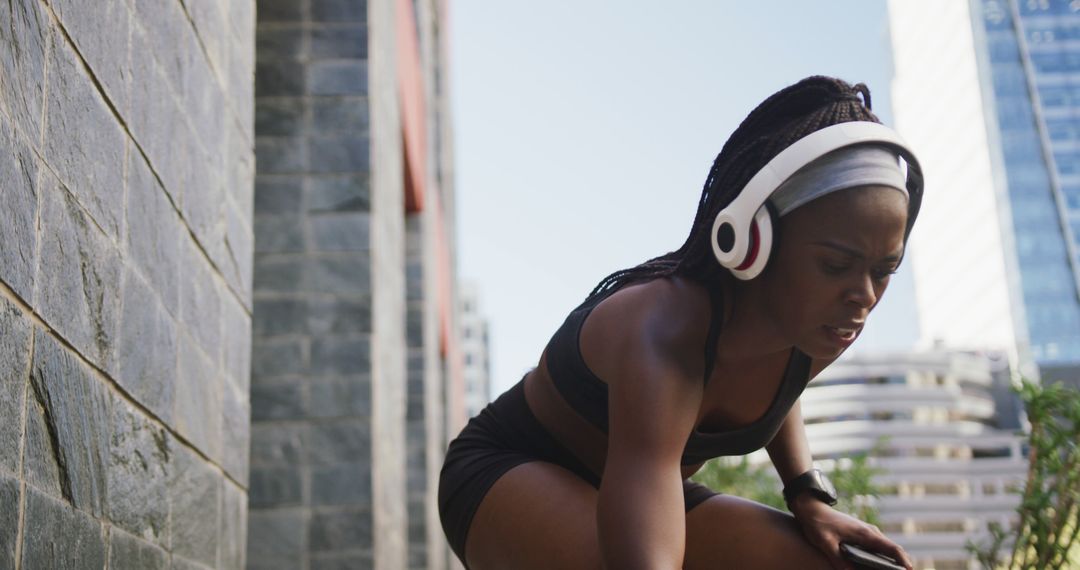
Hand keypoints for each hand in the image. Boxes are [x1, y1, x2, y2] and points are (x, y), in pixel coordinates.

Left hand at [789, 496, 913, 569]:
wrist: (811, 508)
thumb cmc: (818, 524)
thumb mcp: (825, 543)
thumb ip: (838, 559)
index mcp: (866, 534)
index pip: (892, 549)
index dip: (904, 561)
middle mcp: (870, 533)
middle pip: (892, 551)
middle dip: (900, 564)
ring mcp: (866, 533)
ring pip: (884, 550)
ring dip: (889, 562)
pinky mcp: (859, 535)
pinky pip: (875, 549)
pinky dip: (880, 559)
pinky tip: (875, 568)